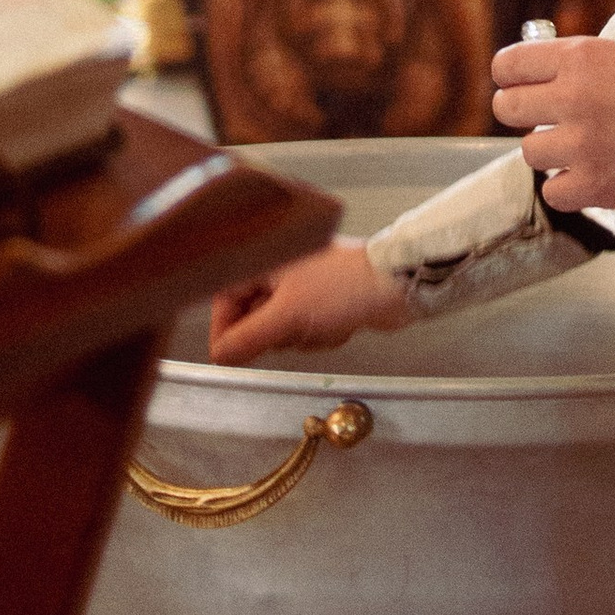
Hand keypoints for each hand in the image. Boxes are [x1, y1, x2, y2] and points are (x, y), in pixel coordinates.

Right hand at [210, 242, 409, 366]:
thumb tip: (220, 355)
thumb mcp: (286, 316)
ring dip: (301, 336)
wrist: (394, 285)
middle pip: (254, 317)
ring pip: (281, 328)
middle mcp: (281, 268)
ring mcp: (302, 283)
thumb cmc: (344, 285)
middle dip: (276, 334)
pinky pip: (305, 329)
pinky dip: (319, 334)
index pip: (226, 298)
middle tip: (292, 331)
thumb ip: (247, 338)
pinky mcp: (322, 298)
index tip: (229, 355)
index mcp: (266, 259)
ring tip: (322, 324)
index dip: (226, 330)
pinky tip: (337, 325)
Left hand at [490, 34, 614, 212]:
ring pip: (529, 151)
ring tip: (577, 145)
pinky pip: (552, 191)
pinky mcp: (593, 184)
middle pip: (507, 108)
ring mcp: (581, 144)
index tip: (518, 80)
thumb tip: (531, 68)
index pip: (509, 64)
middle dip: (520, 110)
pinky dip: (567, 187)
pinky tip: (588, 173)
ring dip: (549, 150)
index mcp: (580, 57)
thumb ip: (577, 61)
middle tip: (542, 114)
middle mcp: (574, 97)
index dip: (510, 74)